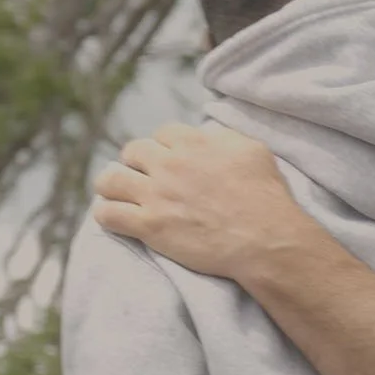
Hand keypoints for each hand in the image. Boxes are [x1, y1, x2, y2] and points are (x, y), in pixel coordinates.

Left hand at [92, 124, 322, 283]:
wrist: (266, 241)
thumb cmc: (267, 199)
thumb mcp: (254, 152)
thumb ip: (225, 138)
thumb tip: (209, 136)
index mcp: (194, 144)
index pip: (163, 134)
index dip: (165, 146)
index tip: (170, 160)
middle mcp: (170, 165)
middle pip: (133, 151)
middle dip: (136, 163)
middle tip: (145, 178)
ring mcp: (157, 196)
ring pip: (109, 180)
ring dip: (111, 185)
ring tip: (118, 194)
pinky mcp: (150, 226)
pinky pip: (108, 215)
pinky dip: (107, 214)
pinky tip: (115, 217)